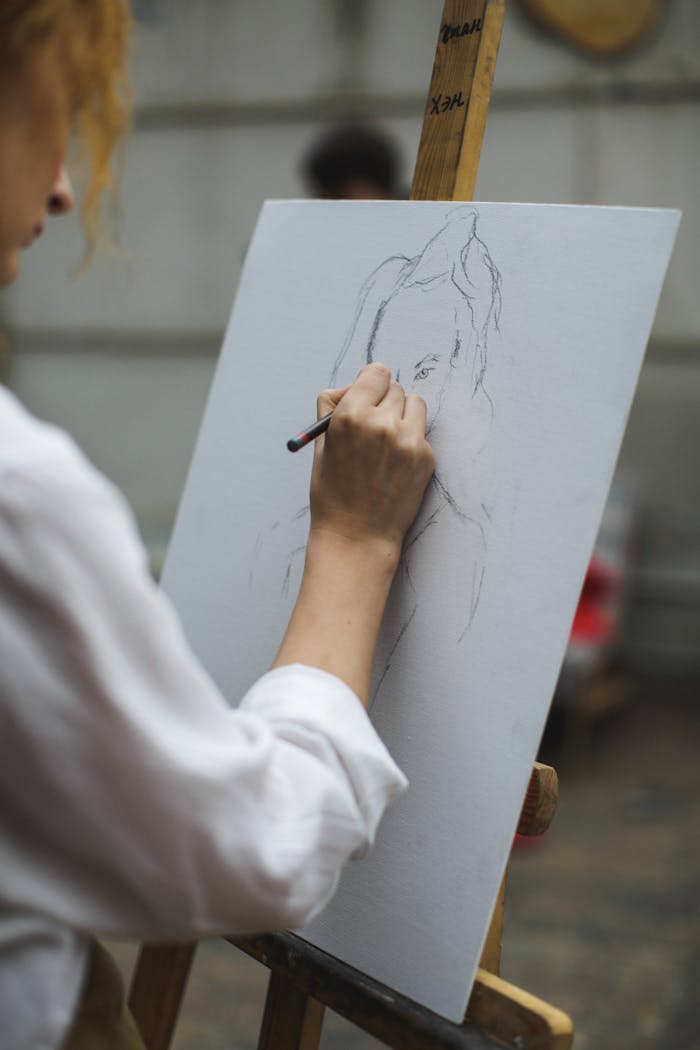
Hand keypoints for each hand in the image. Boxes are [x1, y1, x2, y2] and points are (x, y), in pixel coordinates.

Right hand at [309, 363, 434, 554]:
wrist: (357, 536)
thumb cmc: (333, 493)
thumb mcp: (321, 446)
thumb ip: (331, 408)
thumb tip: (348, 387)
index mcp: (351, 416)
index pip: (376, 373)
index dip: (370, 384)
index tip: (368, 395)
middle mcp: (382, 423)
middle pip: (395, 388)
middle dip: (384, 401)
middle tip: (373, 424)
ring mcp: (408, 440)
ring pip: (414, 404)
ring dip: (402, 415)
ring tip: (385, 442)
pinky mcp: (426, 457)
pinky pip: (421, 433)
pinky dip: (410, 441)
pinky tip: (393, 465)